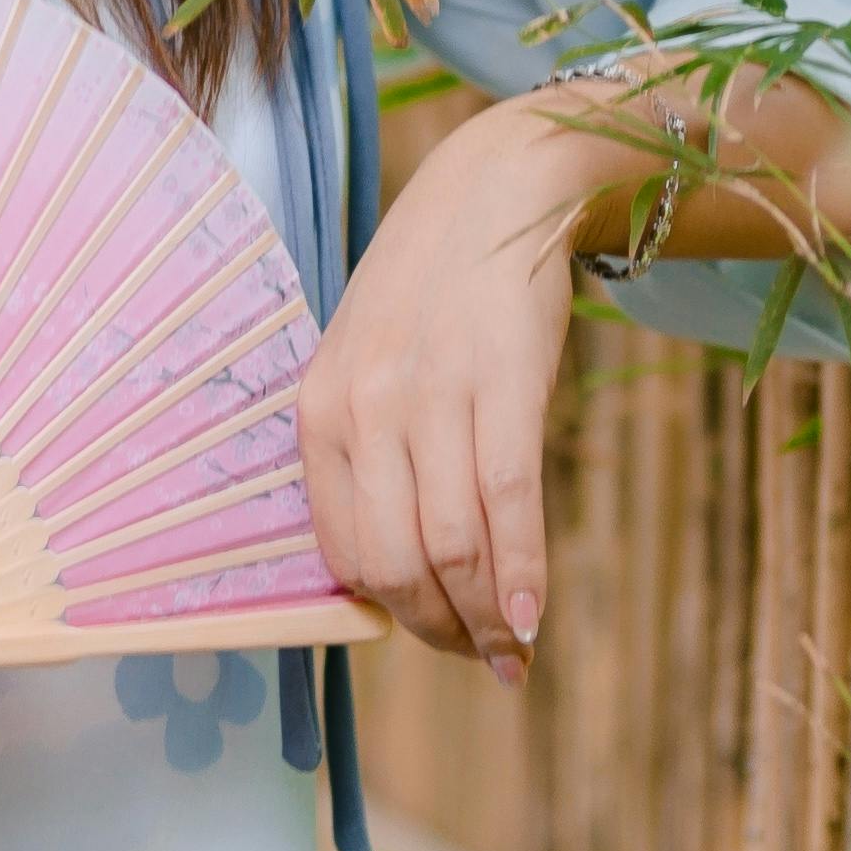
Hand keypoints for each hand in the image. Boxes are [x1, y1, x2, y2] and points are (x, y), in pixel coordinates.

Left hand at [301, 104, 617, 676]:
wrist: (496, 192)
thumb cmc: (434, 293)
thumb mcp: (368, 365)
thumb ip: (369, 456)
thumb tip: (400, 572)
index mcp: (318, 413)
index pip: (343, 553)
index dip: (392, 616)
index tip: (432, 638)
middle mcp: (363, 410)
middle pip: (396, 565)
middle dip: (440, 632)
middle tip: (480, 659)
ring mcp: (430, 396)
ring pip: (451, 548)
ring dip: (485, 622)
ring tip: (512, 654)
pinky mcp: (500, 383)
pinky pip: (506, 505)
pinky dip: (520, 577)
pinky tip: (532, 618)